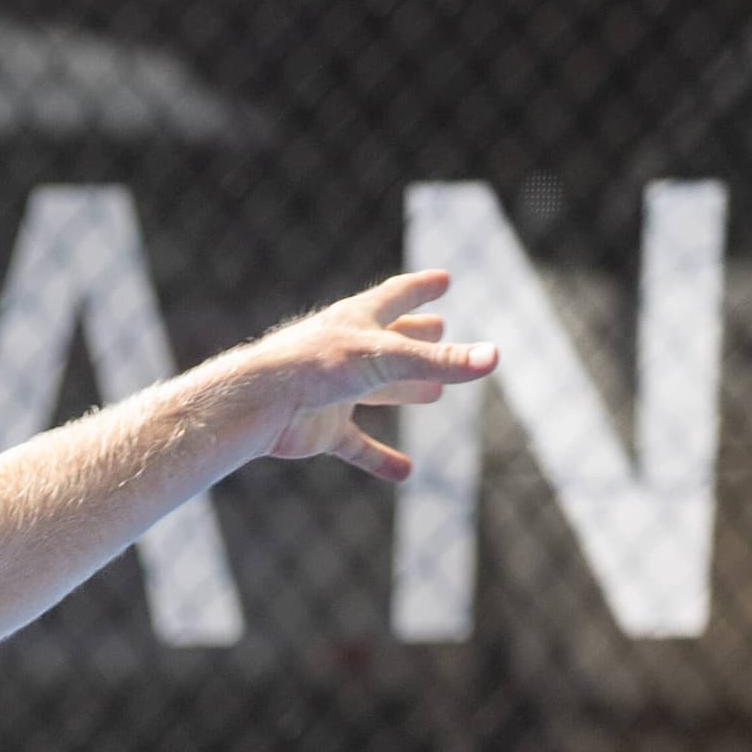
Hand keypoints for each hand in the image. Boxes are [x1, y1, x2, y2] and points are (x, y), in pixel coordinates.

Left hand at [231, 270, 497, 480]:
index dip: (421, 288)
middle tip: (440, 329)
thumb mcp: (387, 358)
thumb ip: (441, 361)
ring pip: (377, 390)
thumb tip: (495, 358)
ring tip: (435, 392)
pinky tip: (405, 472)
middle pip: (389, 342)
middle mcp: (345, 354)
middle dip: (416, 337)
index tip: (443, 279)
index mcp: (357, 322)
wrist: (256, 406)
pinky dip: (380, 459)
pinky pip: (357, 446)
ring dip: (405, 389)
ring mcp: (333, 393)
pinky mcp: (321, 430)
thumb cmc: (315, 367)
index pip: (397, 297)